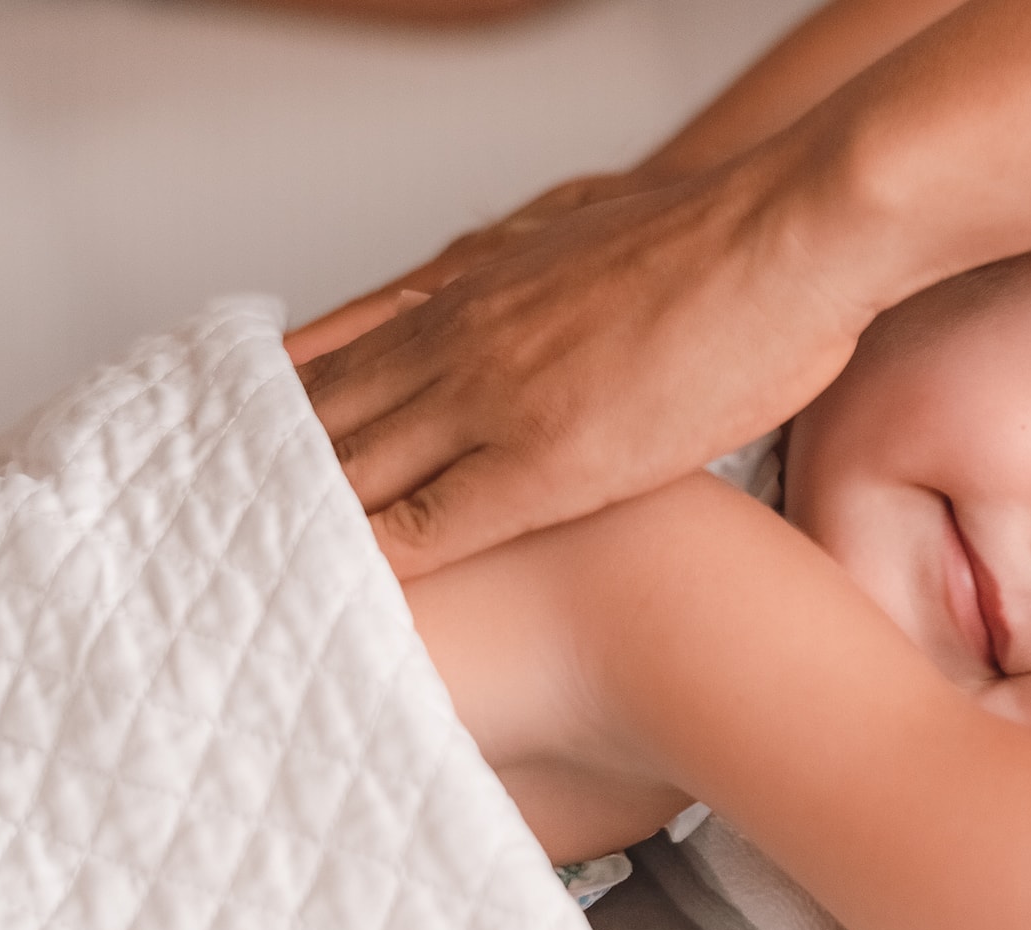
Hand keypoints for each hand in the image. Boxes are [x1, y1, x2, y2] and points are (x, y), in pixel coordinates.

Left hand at [297, 165, 876, 578]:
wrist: (788, 238)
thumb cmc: (717, 241)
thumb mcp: (584, 226)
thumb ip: (524, 263)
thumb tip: (501, 273)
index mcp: (469, 292)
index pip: (336, 362)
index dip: (289, 423)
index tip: (265, 470)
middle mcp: (458, 343)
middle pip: (324, 422)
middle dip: (276, 485)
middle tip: (242, 542)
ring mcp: (494, 402)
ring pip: (354, 475)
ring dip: (306, 533)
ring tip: (273, 587)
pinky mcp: (546, 464)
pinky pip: (422, 530)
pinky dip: (373, 566)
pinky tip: (346, 603)